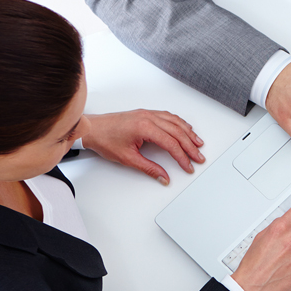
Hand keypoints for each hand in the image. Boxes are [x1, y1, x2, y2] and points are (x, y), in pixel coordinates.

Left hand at [81, 110, 204, 184]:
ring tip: (198, 143)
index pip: (171, 143)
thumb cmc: (105, 140)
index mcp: (144, 127)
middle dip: (190, 146)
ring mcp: (148, 113)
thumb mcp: (127, 158)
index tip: (188, 166)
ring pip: (175, 122)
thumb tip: (163, 177)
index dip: (182, 157)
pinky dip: (180, 123)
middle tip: (199, 157)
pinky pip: (169, 116)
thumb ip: (149, 168)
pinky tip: (185, 129)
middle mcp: (149, 117)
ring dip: (188, 133)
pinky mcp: (146, 113)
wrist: (92, 128)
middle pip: (177, 132)